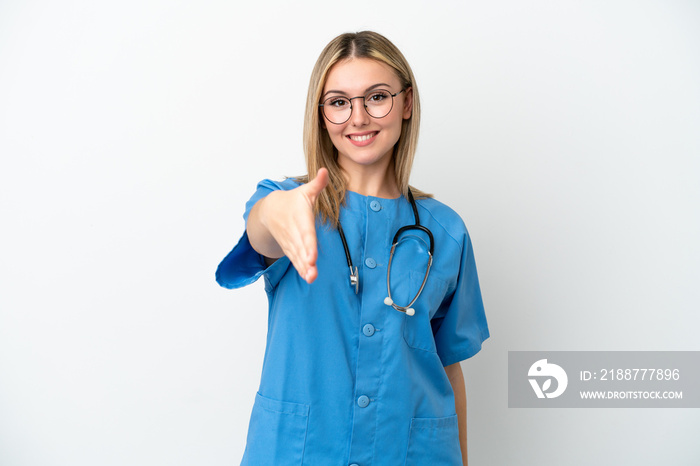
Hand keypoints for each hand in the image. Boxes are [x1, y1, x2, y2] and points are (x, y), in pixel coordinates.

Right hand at [256, 168, 328, 283]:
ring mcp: (291, 242)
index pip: (306, 233)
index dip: (308, 244)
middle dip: (306, 260)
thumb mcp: (305, 191)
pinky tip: (308, 277)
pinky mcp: (290, 248)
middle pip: (300, 248)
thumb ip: (317, 184)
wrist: (270, 210)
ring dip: (304, 268)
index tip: (312, 256)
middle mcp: (294, 232)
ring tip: (311, 277)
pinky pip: (295, 260)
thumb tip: (325, 171)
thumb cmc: (293, 201)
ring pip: (297, 256)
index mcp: (300, 218)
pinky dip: (301, 269)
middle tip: (312, 270)